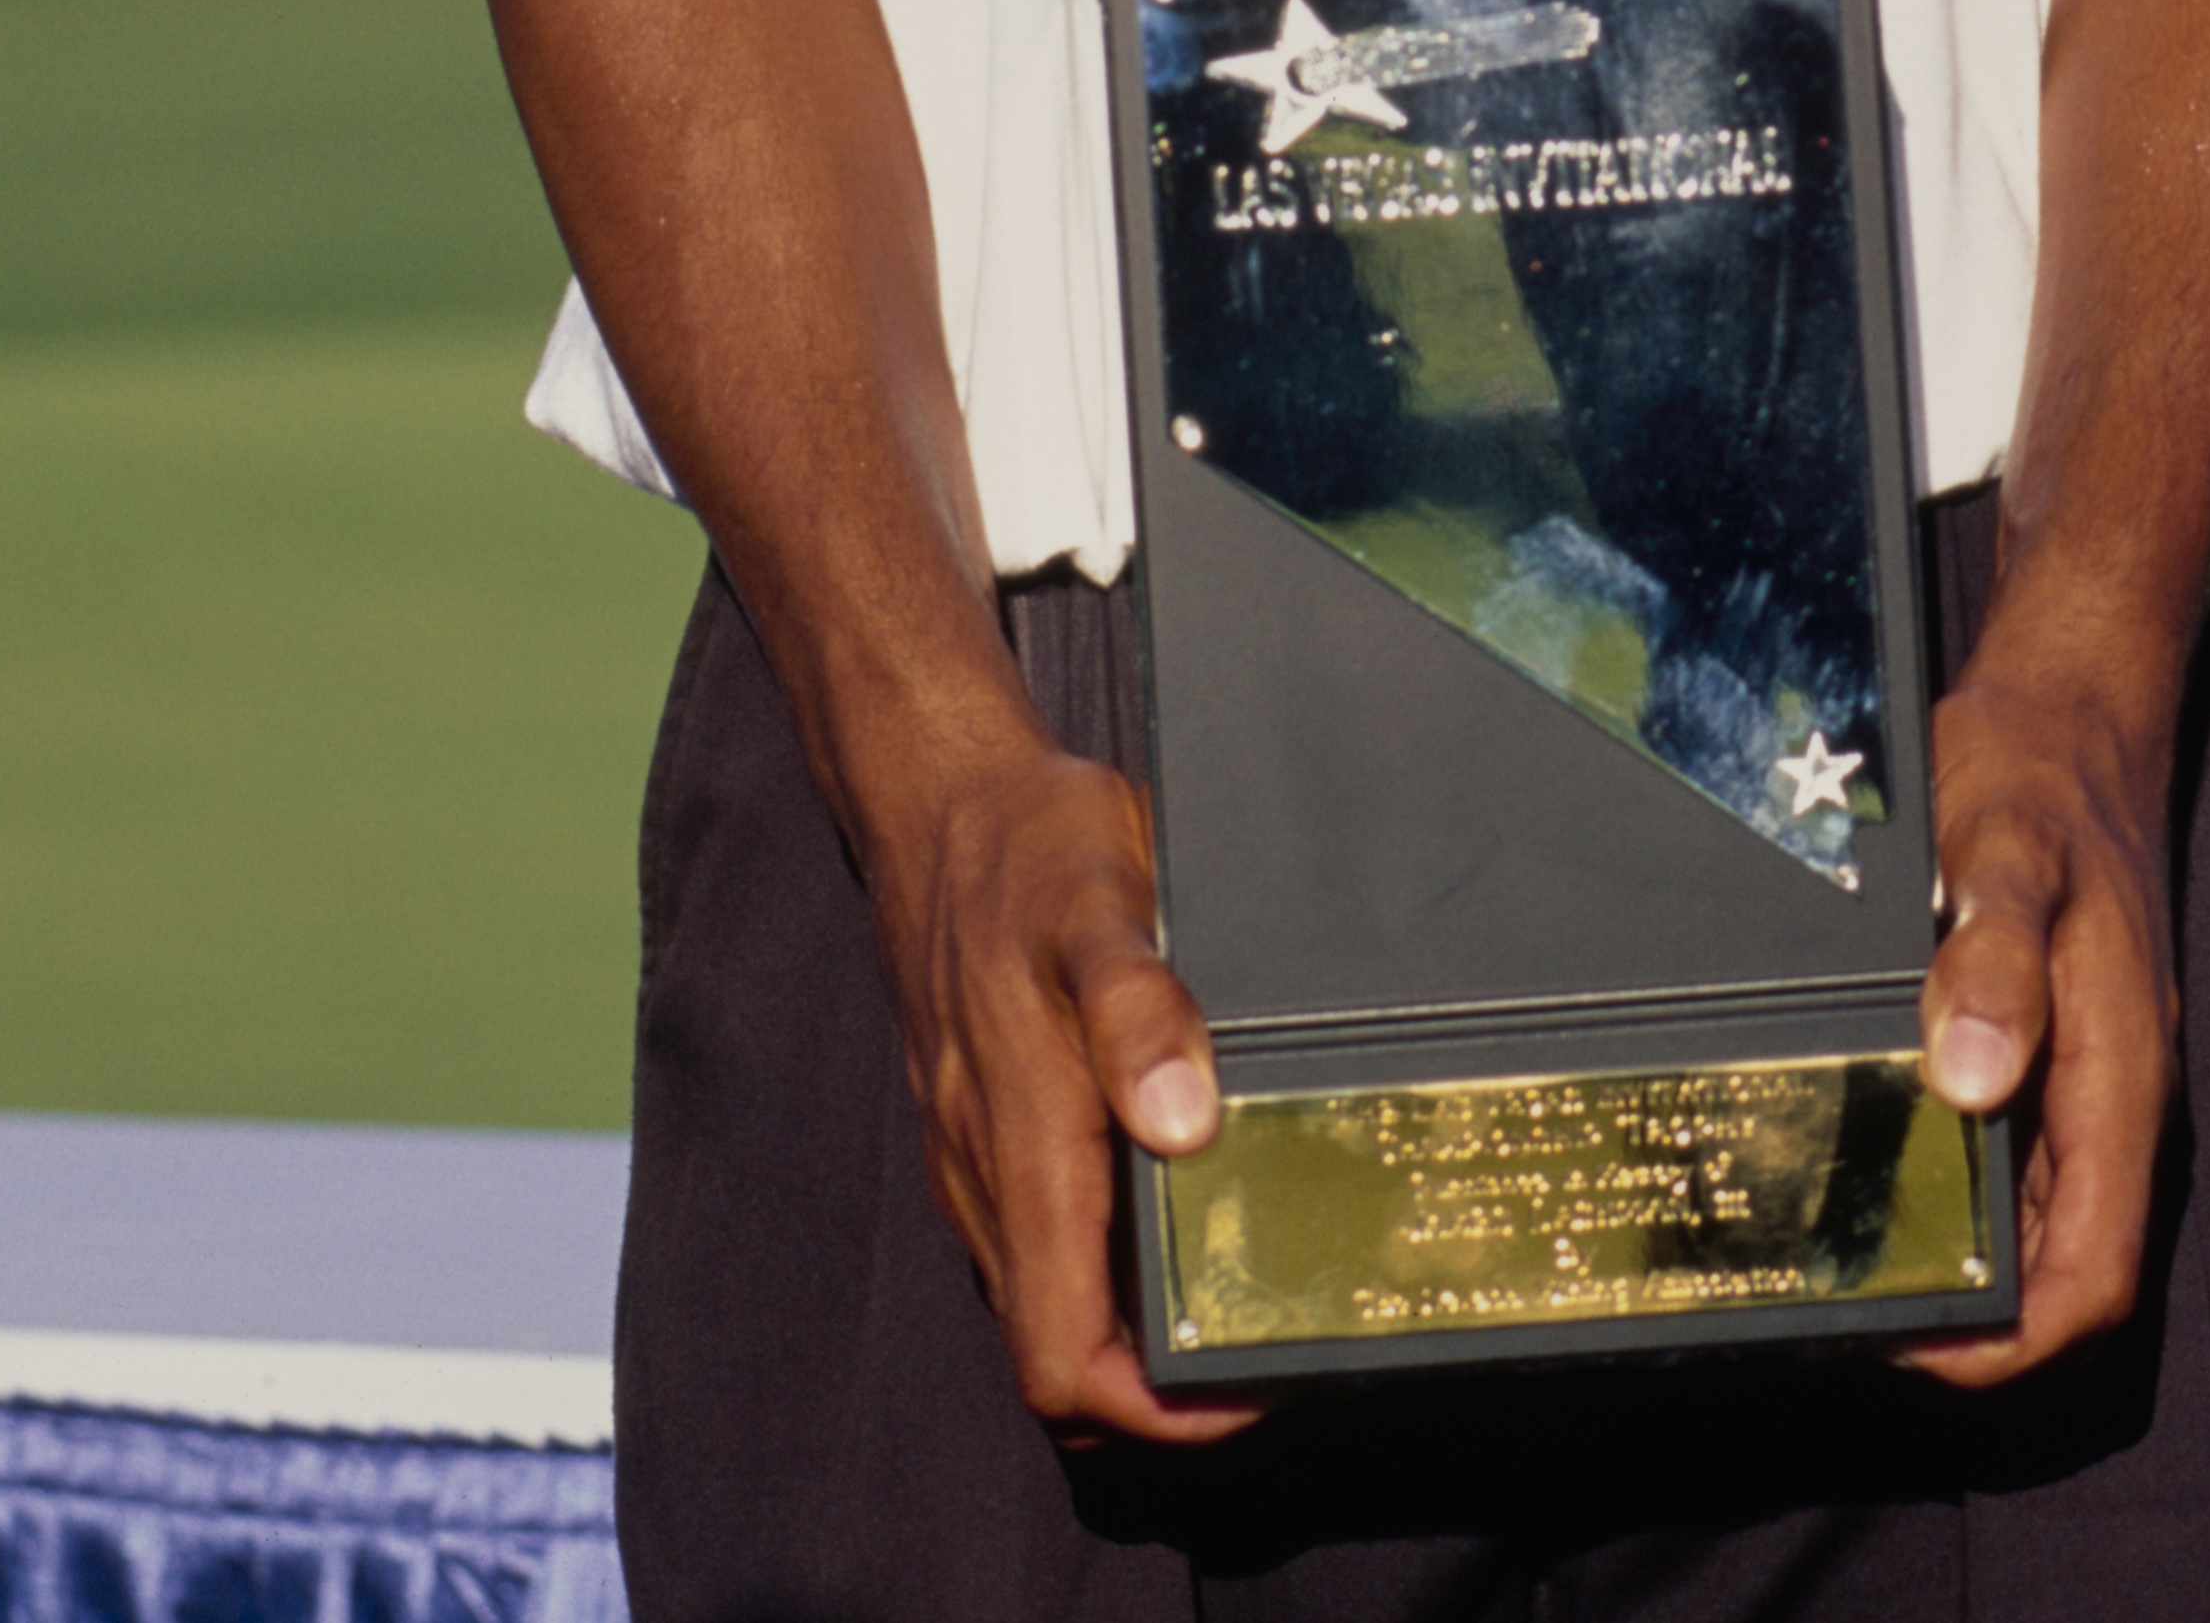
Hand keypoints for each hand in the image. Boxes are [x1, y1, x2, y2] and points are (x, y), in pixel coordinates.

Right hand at [860, 715, 1259, 1449]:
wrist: (939, 797)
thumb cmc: (1028, 846)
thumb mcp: (1102, 898)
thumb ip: (1140, 1010)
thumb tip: (1184, 1124)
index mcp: (1020, 1144)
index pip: (1065, 1361)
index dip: (1155, 1412)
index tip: (1246, 1387)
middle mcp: (986, 1175)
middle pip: (1058, 1361)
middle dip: (1160, 1395)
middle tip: (1270, 1353)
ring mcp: (977, 1158)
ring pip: (1046, 1308)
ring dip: (1134, 1338)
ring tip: (1245, 1296)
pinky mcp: (983, 1128)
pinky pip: (1038, 1247)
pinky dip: (1106, 1274)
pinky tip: (1177, 1216)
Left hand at [1892, 631, 2180, 1390]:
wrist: (2072, 708)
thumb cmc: (2036, 775)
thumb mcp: (2002, 848)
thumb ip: (1993, 960)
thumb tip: (1972, 1082)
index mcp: (2119, 1077)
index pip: (2094, 1276)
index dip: (2014, 1341)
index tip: (1915, 1346)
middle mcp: (2114, 1097)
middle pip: (2067, 1272)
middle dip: (1977, 1322)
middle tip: (1856, 1315)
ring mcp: (2087, 1078)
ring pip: (2042, 1223)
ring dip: (1968, 1265)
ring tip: (1850, 1265)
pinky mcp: (2056, 1049)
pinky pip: (2020, 1160)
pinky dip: (1963, 1196)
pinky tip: (1882, 1177)